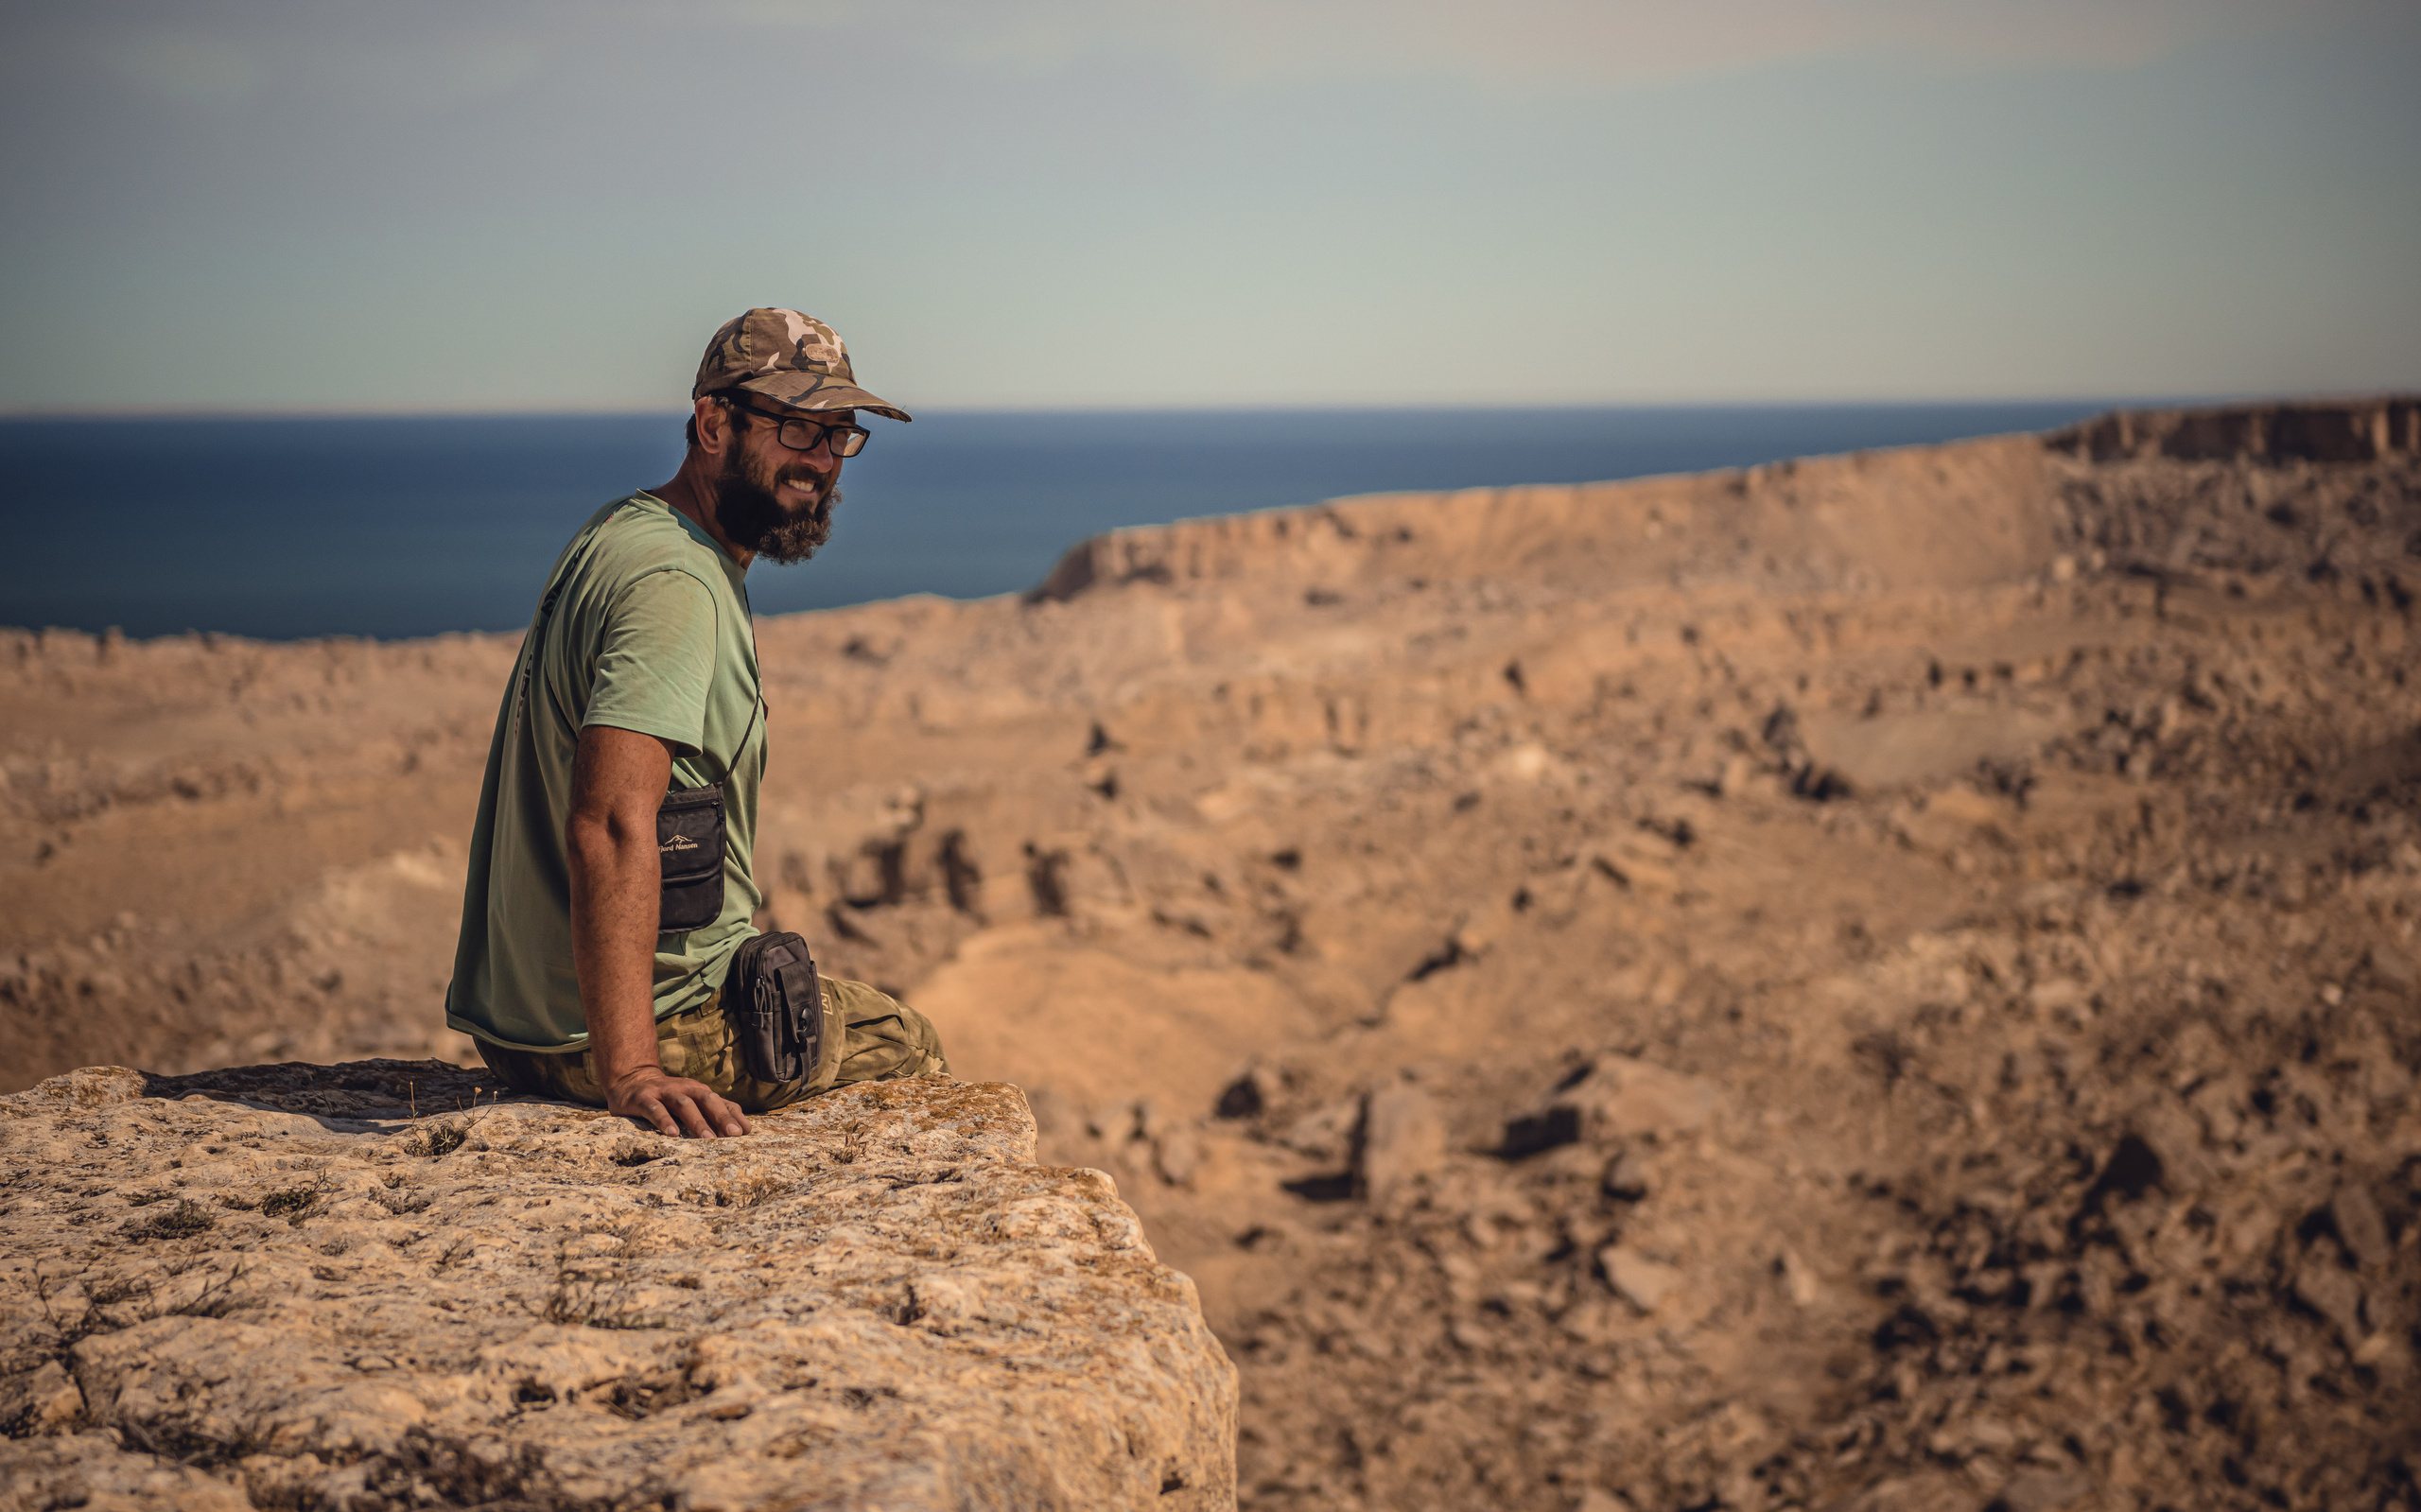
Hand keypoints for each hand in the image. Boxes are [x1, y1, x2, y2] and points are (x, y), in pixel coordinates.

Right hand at [604, 1066, 750, 1138]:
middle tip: (734, 1135)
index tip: (747, 1133)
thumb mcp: (691, 1102)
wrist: (631, 1080)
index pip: (721, 1102)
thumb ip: (713, 1112)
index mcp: (698, 1092)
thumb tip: (742, 1129)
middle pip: (707, 1100)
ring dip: (697, 1121)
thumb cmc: (668, 1097)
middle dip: (722, 1117)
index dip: (734, 1116)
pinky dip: (665, 1121)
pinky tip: (673, 1134)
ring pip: (684, 1105)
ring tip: (708, 1139)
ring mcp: (664, 1093)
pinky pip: (655, 1109)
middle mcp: (685, 1089)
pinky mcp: (643, 1099)